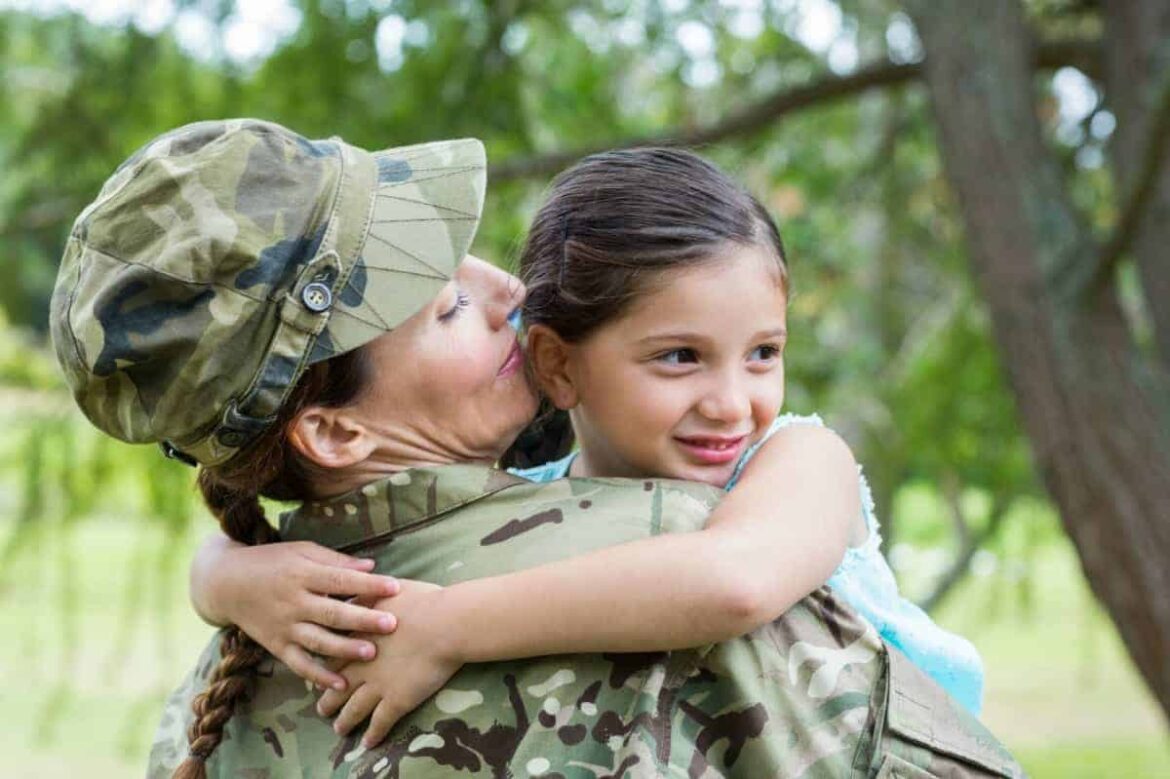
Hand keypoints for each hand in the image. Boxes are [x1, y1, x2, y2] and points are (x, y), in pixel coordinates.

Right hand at [209, 541, 401, 689]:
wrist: (225, 583)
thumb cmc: (271, 561)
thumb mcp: (301, 550)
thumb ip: (336, 560)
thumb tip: (372, 566)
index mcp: (302, 573)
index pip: (340, 579)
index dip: (367, 584)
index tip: (395, 586)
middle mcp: (294, 601)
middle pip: (333, 612)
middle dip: (363, 619)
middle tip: (392, 624)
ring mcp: (284, 626)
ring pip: (318, 641)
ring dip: (345, 648)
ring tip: (371, 652)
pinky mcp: (276, 645)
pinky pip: (298, 664)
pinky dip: (318, 675)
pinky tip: (340, 683)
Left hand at [316, 580, 461, 748]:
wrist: (446, 623)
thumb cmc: (423, 601)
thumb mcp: (387, 588)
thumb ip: (367, 593)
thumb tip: (355, 588)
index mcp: (358, 637)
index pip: (331, 656)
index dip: (324, 667)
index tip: (319, 674)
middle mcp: (361, 665)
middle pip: (335, 686)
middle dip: (327, 699)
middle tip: (321, 708)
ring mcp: (377, 685)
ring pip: (353, 709)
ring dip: (344, 721)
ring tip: (339, 730)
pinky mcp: (397, 701)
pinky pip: (380, 723)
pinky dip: (373, 735)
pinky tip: (369, 744)